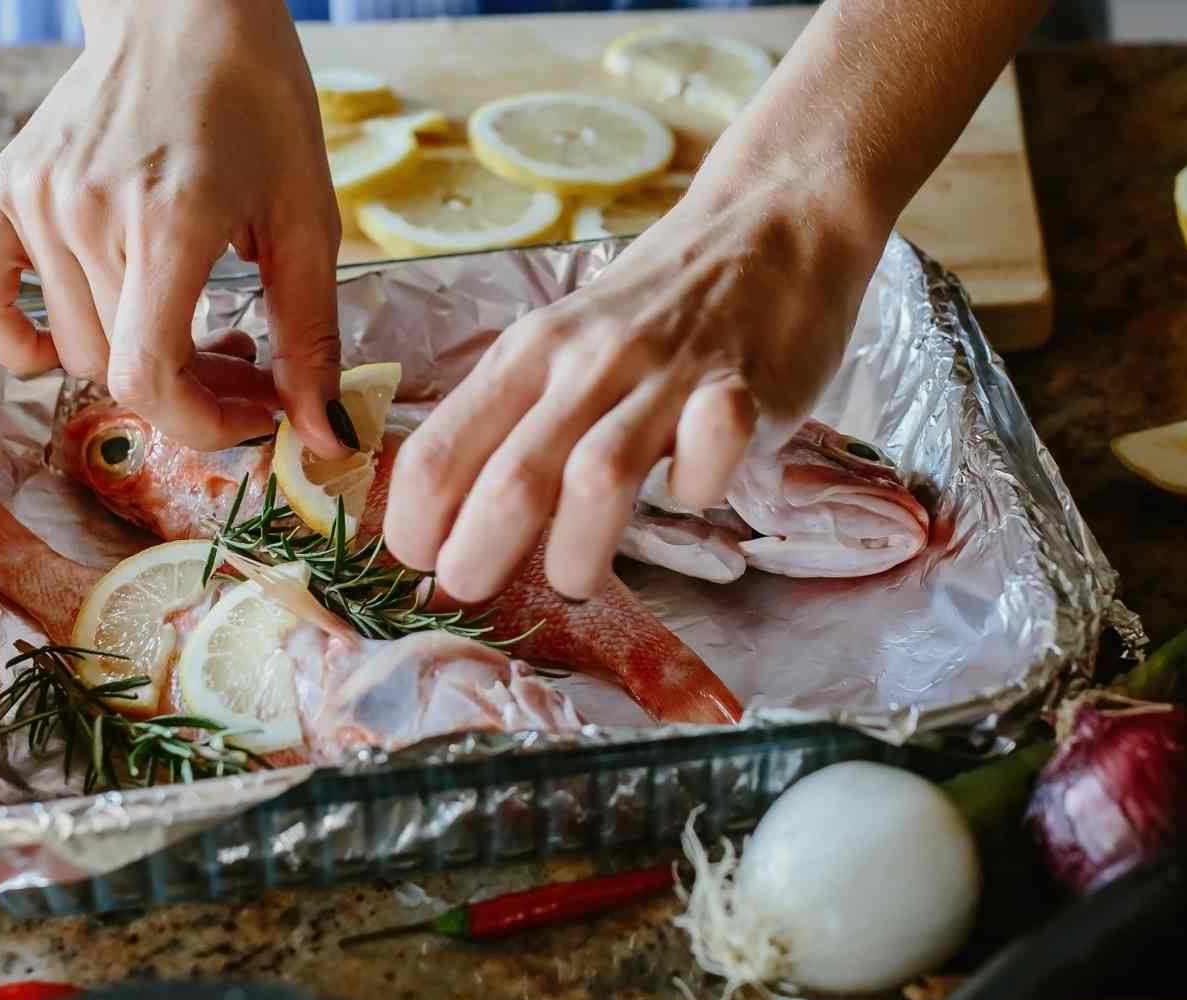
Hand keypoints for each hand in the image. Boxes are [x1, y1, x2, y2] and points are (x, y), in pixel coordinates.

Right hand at [0, 0, 353, 455]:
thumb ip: (312, 336)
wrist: (187, 13)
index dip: (205, 424)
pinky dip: (26, 342)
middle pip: (120, 370)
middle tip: (244, 356)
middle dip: (194, 389)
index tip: (254, 415)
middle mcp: (88, 212)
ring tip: (192, 320)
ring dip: (134, 362)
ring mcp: (37, 200)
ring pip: (73, 348)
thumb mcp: (309, 220)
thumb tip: (324, 435)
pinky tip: (93, 328)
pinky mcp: (6, 190)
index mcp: (170, 219)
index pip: (149, 376)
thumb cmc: (258, 105)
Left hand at [382, 172, 892, 601]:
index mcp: (529, 351)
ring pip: (598, 478)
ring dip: (575, 552)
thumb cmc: (657, 302)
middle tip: (470, 590)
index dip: (414, 522)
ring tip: (571, 582)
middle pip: (511, 479)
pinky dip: (696, 491)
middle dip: (475, 554)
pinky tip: (690, 492)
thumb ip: (520, 413)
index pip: (440, 449)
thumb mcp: (565, 340)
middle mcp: (588, 361)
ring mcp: (667, 376)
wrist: (772, 223)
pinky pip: (709, 457)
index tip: (420, 562)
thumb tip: (454, 512)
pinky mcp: (744, 390)